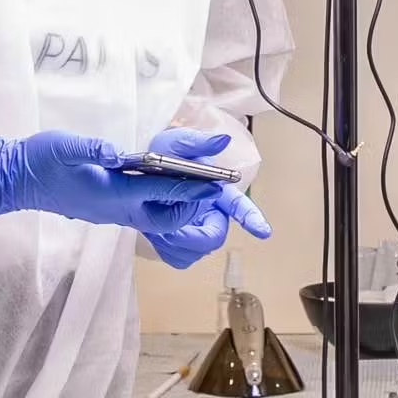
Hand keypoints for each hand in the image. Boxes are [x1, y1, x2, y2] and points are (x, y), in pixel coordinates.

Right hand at [0, 129, 222, 231]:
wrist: (18, 181)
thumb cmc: (42, 161)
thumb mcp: (65, 146)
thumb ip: (92, 150)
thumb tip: (116, 152)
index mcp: (113, 193)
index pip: (162, 191)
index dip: (192, 187)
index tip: (217, 185)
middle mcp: (118, 209)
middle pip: (168, 217)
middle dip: (193, 205)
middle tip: (211, 185)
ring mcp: (114, 213)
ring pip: (158, 218)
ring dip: (179, 204)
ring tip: (197, 183)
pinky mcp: (109, 209)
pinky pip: (145, 212)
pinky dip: (163, 201)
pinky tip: (167, 181)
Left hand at [135, 130, 269, 268]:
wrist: (134, 174)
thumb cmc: (162, 157)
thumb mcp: (175, 143)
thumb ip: (198, 142)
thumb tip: (222, 140)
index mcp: (216, 190)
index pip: (239, 206)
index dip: (252, 218)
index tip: (262, 231)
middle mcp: (209, 213)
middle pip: (215, 236)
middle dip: (195, 237)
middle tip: (172, 232)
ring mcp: (195, 231)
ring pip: (195, 251)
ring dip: (175, 242)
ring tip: (157, 225)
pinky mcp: (178, 246)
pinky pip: (178, 258)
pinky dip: (166, 249)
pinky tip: (156, 233)